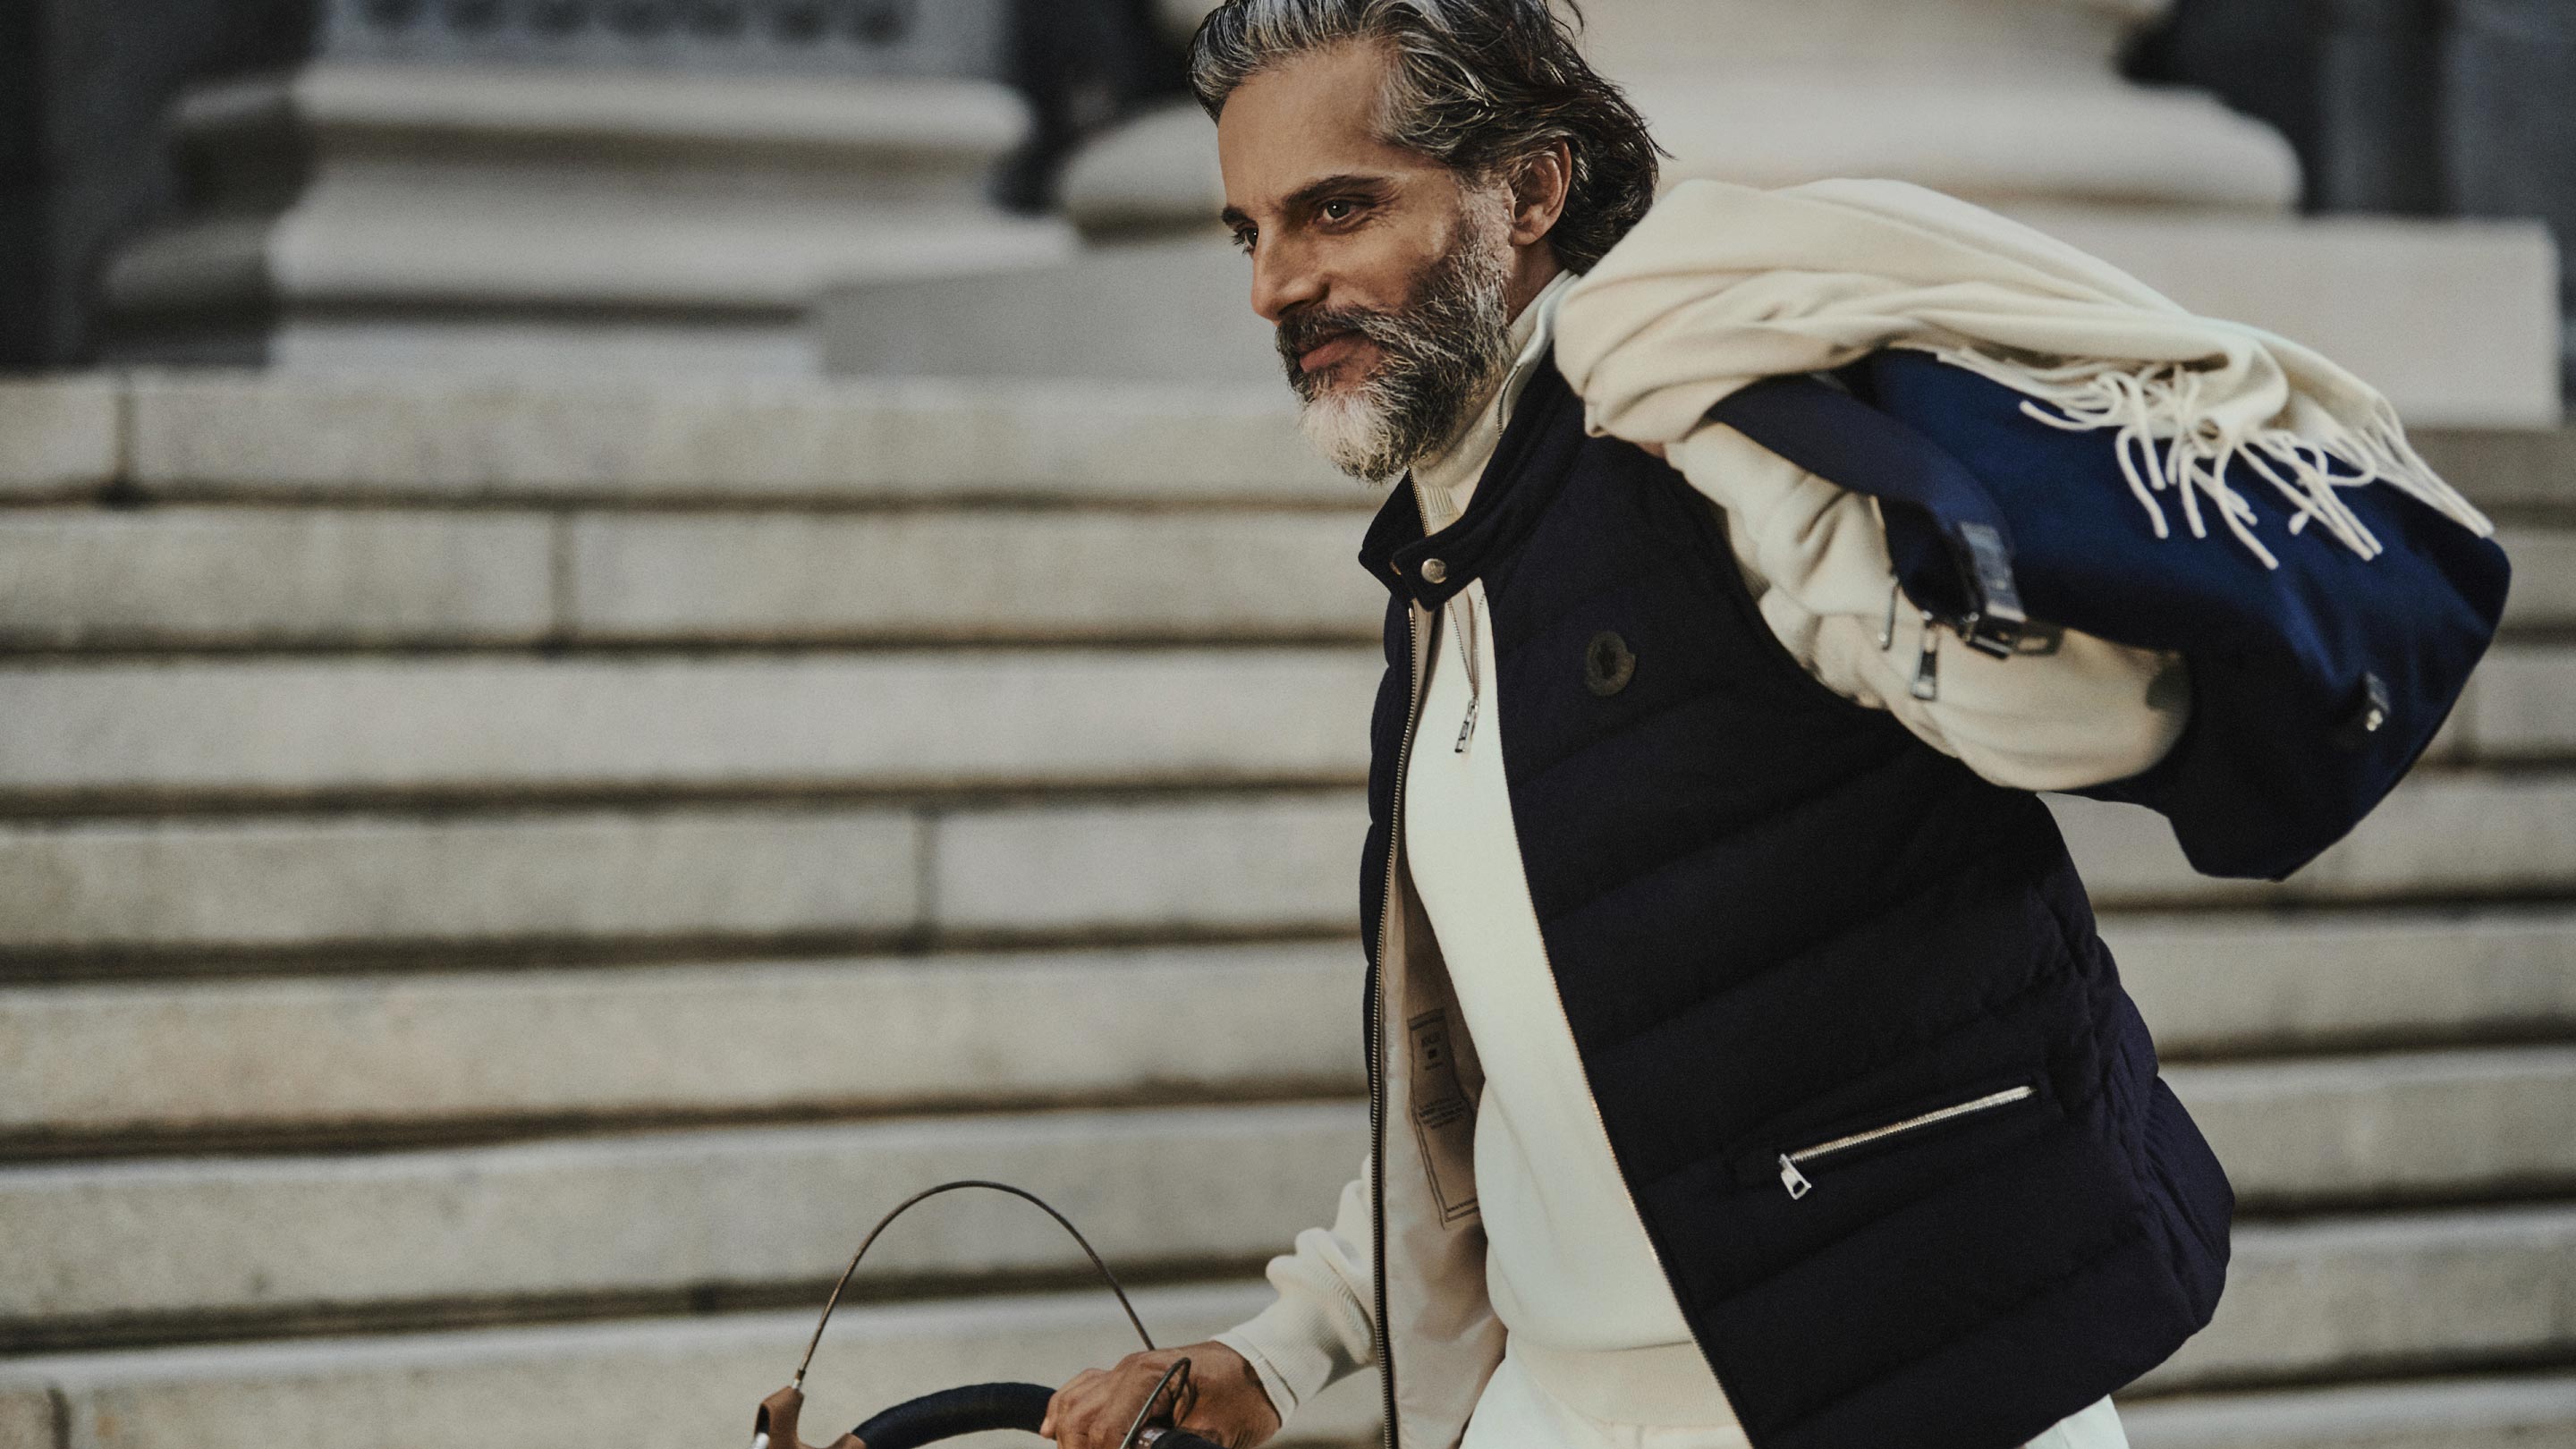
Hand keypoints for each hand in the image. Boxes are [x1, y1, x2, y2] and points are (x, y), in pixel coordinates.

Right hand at [1042, 1340, 1280, 1448]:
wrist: (1265, 1366)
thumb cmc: (1247, 1400)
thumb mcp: (1215, 1436)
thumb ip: (1174, 1448)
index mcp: (1151, 1378)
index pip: (1106, 1429)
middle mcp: (1130, 1369)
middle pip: (1081, 1418)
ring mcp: (1127, 1369)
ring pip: (1074, 1402)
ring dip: (1070, 1437)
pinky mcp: (1130, 1376)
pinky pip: (1083, 1388)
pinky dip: (1065, 1410)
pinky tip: (1055, 1431)